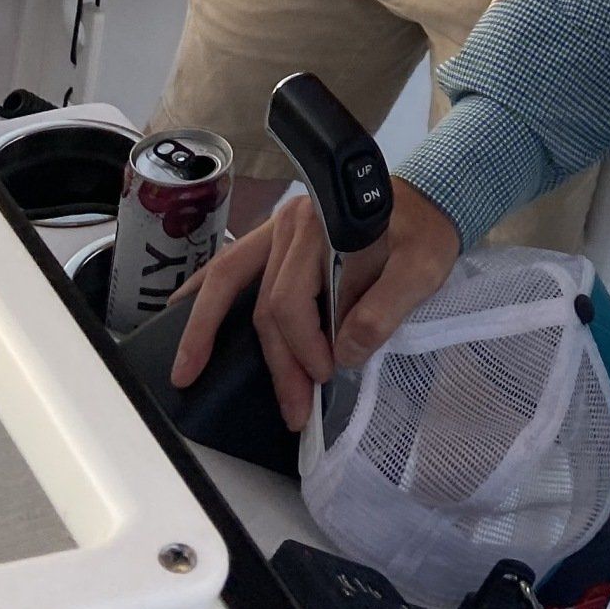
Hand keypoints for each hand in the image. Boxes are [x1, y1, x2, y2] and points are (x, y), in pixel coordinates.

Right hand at [171, 178, 460, 430]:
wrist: (430, 198)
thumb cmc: (425, 232)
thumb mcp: (422, 268)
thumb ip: (384, 308)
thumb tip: (344, 352)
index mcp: (325, 228)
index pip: (292, 300)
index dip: (304, 347)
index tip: (325, 377)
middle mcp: (294, 224)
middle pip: (265, 303)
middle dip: (276, 362)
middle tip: (291, 410)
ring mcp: (280, 228)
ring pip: (232, 280)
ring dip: (207, 327)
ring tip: (186, 370)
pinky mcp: (277, 238)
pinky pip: (232, 263)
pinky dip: (205, 289)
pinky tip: (179, 310)